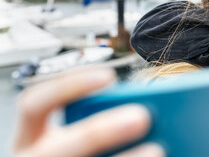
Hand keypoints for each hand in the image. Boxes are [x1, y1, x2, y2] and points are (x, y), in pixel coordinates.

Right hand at [13, 67, 164, 156]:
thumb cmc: (82, 150)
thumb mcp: (76, 136)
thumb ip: (100, 117)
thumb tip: (146, 105)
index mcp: (32, 137)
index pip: (34, 105)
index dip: (68, 87)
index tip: (109, 76)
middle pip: (59, 148)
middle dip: (98, 132)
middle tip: (141, 117)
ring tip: (158, 150)